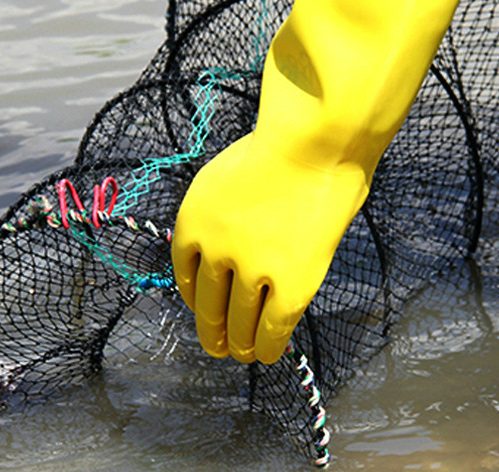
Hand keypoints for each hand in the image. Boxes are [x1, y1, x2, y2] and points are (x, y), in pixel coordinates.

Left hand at [172, 132, 367, 363]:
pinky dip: (268, 346)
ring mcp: (251, 270)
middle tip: (214, 345)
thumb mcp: (223, 182)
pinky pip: (273, 328)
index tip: (202, 310)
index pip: (185, 274)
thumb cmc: (277, 152)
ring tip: (241, 354)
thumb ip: (218, 220)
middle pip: (208, 303)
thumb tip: (225, 256)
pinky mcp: (290, 285)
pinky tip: (268, 354)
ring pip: (239, 322)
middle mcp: (214, 249)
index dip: (194, 299)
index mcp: (191, 221)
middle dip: (211, 330)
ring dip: (238, 344)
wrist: (314, 145)